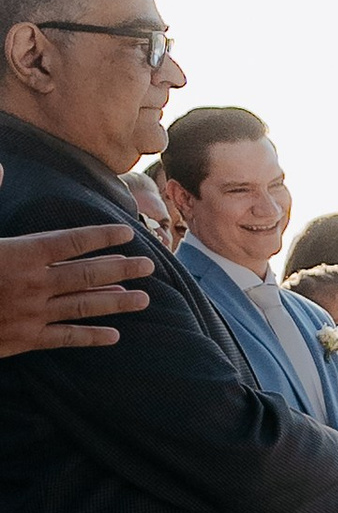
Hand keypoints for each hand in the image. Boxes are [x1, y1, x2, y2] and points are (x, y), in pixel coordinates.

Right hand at [0, 216, 155, 355]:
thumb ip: (2, 208)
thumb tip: (8, 174)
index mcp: (21, 255)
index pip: (71, 241)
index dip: (102, 236)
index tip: (127, 234)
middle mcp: (33, 284)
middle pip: (85, 274)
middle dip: (121, 269)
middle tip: (148, 266)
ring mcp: (31, 313)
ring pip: (82, 305)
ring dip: (116, 302)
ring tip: (143, 299)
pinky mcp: (26, 339)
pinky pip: (66, 337)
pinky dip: (91, 337)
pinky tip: (114, 336)